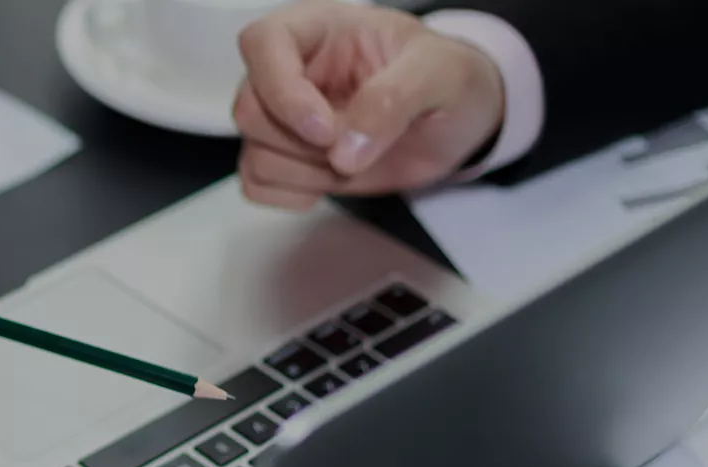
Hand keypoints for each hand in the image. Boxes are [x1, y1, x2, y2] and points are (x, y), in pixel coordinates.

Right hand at [233, 0, 504, 208]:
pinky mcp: (284, 159)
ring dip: (308, 173)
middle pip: (249, 110)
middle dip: (303, 144)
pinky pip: (256, 184)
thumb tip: (344, 152)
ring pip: (253, 153)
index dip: (282, 90)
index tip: (326, 129)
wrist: (458, 123)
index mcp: (318, 29)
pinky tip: (331, 182)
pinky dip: (291, 195)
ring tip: (355, 161)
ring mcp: (282, 118)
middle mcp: (289, 70)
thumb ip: (393, 99)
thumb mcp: (441, 73)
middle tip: (355, 149)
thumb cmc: (449, 81)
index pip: (262, 43)